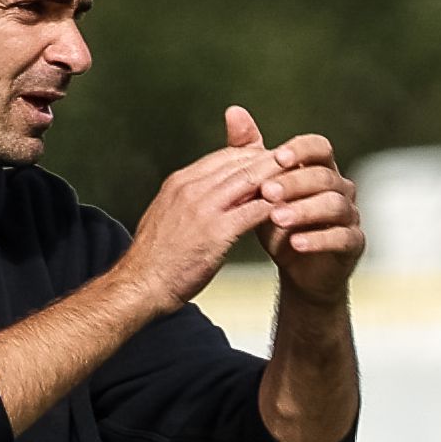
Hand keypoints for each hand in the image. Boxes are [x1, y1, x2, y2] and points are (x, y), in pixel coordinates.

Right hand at [112, 111, 280, 309]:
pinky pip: (255, 211)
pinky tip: (292, 210)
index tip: (270, 158)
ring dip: (278, 179)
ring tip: (300, 179)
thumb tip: (205, 196)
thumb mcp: (166, 217)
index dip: (251, 156)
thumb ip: (187, 201)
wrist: (139, 285)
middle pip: (241, 162)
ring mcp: (204, 208)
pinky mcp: (217, 232)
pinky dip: (276, 208)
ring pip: (251, 181)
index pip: (224, 157)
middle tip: (295, 162)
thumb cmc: (153, 260)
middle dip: (270, 161)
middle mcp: (191, 188)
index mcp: (180, 182)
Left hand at [250, 116, 363, 304]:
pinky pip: (342, 237)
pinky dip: (318, 239)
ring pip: (334, 205)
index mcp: (320, 170)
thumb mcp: (261, 190)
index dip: (301, 150)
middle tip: (267, 191)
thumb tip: (233, 111)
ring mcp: (350, 216)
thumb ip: (250, 153)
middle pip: (324, 176)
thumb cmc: (280, 225)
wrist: (299, 270)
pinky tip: (295, 243)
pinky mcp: (354, 244)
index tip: (277, 156)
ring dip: (304, 210)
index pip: (319, 147)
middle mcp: (341, 188)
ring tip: (277, 218)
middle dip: (295, 182)